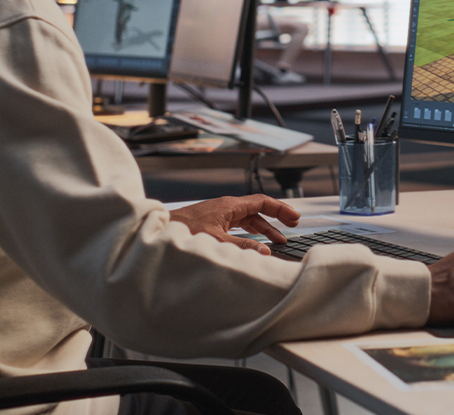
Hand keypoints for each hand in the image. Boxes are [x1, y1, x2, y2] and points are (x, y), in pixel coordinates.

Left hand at [169, 194, 300, 255]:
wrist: (158, 231)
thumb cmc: (182, 231)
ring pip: (248, 218)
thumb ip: (242, 247)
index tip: (294, 217)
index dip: (281, 209)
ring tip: (278, 240)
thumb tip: (265, 251)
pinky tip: (254, 240)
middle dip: (276, 218)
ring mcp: (219, 215)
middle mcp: (226, 207)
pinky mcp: (213, 223)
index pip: (262, 202)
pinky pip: (238, 225)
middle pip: (258, 209)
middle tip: (292, 226)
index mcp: (229, 206)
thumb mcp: (216, 241)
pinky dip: (250, 232)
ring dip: (264, 228)